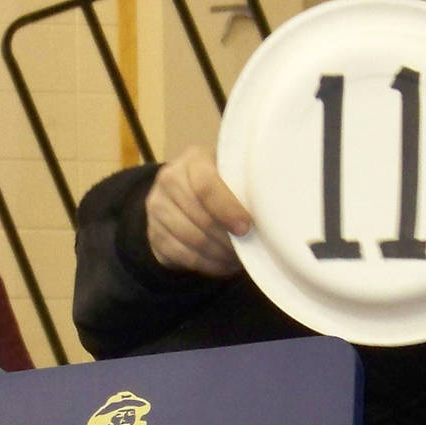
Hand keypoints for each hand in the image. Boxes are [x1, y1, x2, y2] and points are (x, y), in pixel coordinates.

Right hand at [144, 146, 250, 276]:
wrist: (183, 194)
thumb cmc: (221, 184)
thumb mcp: (231, 174)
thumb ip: (245, 185)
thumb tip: (273, 212)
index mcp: (193, 159)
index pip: (206, 186)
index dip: (227, 209)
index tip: (245, 228)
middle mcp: (168, 179)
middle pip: (200, 217)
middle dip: (227, 238)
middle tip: (248, 249)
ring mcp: (156, 207)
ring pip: (191, 239)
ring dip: (219, 254)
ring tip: (237, 258)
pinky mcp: (153, 233)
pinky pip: (182, 255)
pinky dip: (206, 264)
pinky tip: (223, 264)